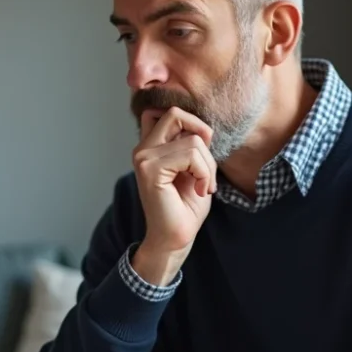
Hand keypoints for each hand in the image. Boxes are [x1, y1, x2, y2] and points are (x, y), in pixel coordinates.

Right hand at [132, 107, 217, 282]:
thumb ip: (192, 144)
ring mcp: (144, 157)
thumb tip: (202, 128)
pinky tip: (201, 190)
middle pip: (176, 114)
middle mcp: (143, 148)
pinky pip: (191, 154)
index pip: (169, 113)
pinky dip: (205, 172)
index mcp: (150, 146)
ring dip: (208, 164)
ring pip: (192, 139)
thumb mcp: (195, 167)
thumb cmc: (186, 207)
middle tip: (207, 164)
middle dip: (202, 133)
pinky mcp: (150, 169)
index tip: (201, 155)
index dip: (192, 124)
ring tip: (205, 185)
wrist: (176, 238)